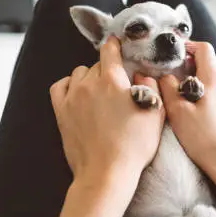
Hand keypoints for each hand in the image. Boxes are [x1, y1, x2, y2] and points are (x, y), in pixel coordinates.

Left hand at [50, 36, 164, 197]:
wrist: (106, 172)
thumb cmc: (134, 146)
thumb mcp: (155, 115)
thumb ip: (152, 87)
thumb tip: (142, 75)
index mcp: (114, 80)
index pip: (110, 51)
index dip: (115, 45)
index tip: (117, 44)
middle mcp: (90, 83)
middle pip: (97, 64)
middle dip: (107, 70)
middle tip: (118, 85)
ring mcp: (73, 97)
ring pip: (79, 74)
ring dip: (89, 78)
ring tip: (99, 92)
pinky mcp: (61, 112)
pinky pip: (60, 86)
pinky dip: (68, 85)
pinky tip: (77, 93)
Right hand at [159, 42, 215, 176]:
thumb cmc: (202, 139)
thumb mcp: (177, 111)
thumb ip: (167, 87)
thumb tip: (162, 74)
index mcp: (215, 80)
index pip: (204, 48)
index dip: (188, 47)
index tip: (173, 55)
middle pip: (210, 59)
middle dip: (191, 60)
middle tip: (174, 70)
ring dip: (199, 73)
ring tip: (183, 86)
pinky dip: (207, 85)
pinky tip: (196, 101)